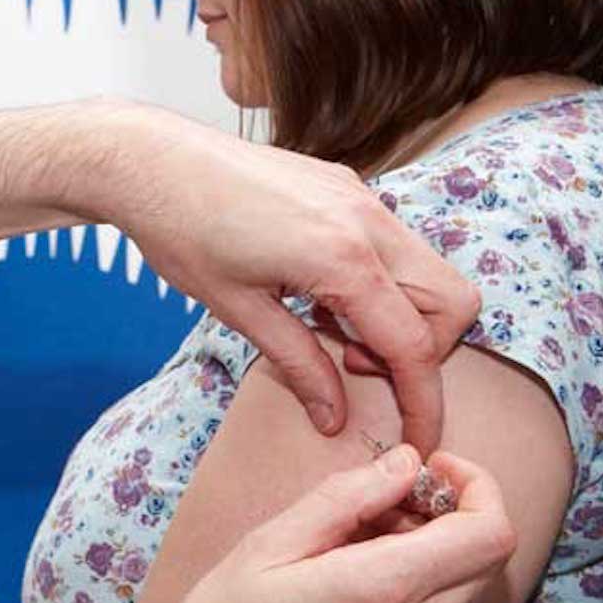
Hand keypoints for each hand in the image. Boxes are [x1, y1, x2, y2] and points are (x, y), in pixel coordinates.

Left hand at [98, 105, 479, 450]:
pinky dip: (382, 280)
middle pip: (450, 303)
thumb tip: (335, 418)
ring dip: (402, 314)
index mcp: (343, 259)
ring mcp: (362, 197)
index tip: (419, 443)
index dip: (424, 404)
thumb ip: (299, 364)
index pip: (414, 347)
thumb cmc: (182, 232)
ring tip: (330, 328)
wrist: (152, 160)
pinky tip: (321, 291)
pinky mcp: (348, 185)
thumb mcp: (238, 310)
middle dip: (423, 351)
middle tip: (353, 365)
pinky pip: (396, 243)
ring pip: (430, 269)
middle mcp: (368, 221)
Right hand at [118, 446, 515, 602]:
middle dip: (448, 521)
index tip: (434, 472)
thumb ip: (344, 498)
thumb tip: (404, 463)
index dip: (477, 489)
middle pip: (485, 565)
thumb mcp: (266, 547)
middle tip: (384, 511)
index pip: (489, 534)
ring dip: (435, 565)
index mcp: (380, 591)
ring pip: (466, 602)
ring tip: (364, 558)